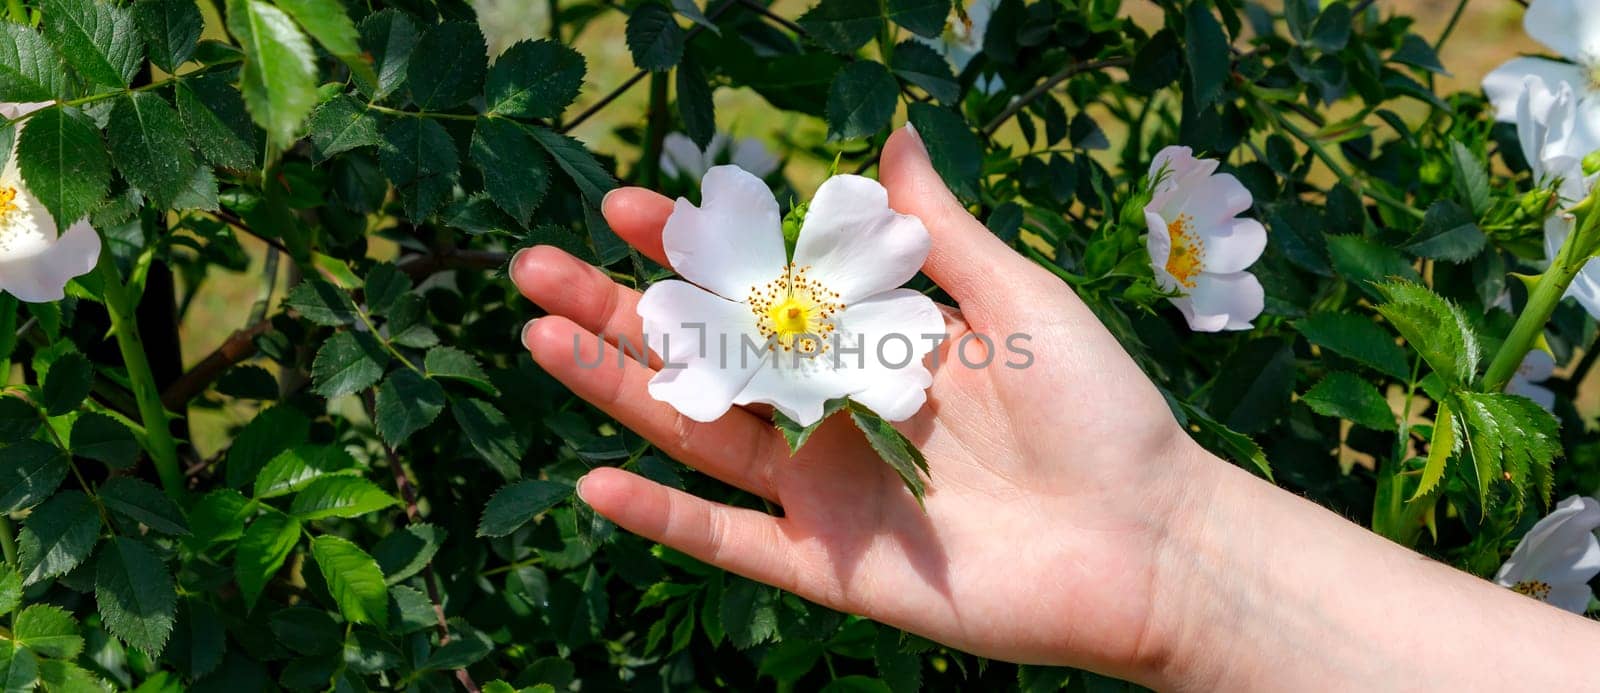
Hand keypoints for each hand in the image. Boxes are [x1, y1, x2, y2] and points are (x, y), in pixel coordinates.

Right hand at [511, 126, 1211, 684]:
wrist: (1149, 540)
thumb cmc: (1099, 410)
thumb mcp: (1016, 296)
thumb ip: (940, 230)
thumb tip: (890, 138)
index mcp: (869, 344)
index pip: (758, 287)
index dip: (692, 248)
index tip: (628, 202)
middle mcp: (831, 412)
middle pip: (704, 356)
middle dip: (618, 311)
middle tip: (533, 266)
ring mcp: (823, 491)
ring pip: (697, 434)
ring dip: (617, 389)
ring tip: (537, 337)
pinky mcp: (830, 566)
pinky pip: (730, 541)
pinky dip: (663, 518)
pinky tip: (592, 483)